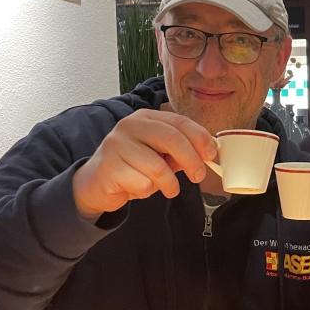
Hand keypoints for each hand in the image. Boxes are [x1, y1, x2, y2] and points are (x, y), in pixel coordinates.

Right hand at [72, 109, 217, 219]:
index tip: (212, 154)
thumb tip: (209, 152)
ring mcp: (117, 145)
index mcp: (146, 118)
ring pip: (158, 167)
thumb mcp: (160, 155)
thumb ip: (182, 151)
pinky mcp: (109, 167)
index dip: (200, 138)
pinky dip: (148, 191)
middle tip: (198, 176)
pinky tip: (138, 188)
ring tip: (167, 188)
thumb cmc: (134, 167)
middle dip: (191, 160)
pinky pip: (143, 183)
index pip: (179, 122)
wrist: (97, 184)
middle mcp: (130, 126)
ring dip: (169, 184)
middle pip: (171, 139)